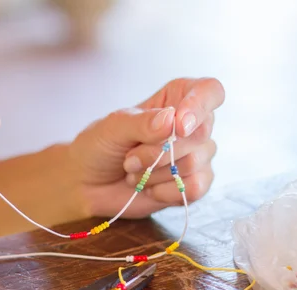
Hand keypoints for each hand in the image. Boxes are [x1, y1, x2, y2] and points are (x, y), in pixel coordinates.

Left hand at [68, 78, 223, 217]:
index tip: (179, 124)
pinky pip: (195, 188)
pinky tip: (148, 188)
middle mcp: (191, 126)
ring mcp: (195, 156)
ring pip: (195, 163)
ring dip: (155, 173)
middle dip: (159, 151)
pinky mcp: (192, 185)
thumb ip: (142, 122)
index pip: (209, 91)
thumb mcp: (112, 127)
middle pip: (200, 132)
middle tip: (130, 158)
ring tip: (134, 172)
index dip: (199, 105)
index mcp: (176, 98)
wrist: (87, 185)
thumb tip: (172, 120)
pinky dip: (166, 192)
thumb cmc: (99, 147)